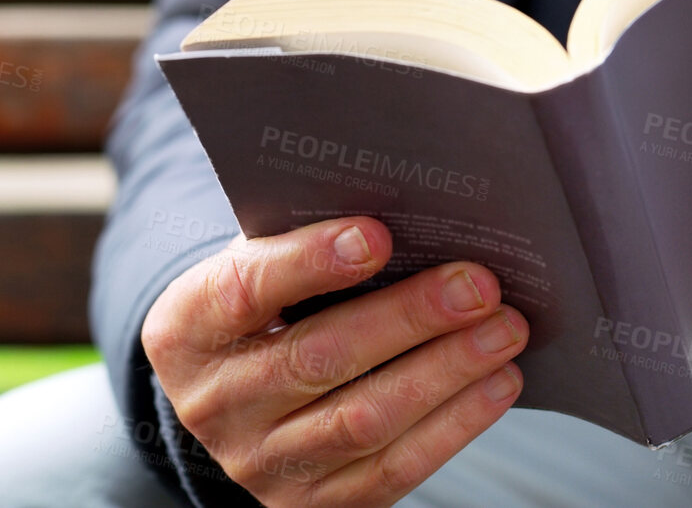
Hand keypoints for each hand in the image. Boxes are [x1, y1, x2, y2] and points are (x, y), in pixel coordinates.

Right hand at [141, 216, 527, 505]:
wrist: (236, 402)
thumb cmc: (265, 311)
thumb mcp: (255, 270)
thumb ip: (304, 245)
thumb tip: (410, 214)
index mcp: (187, 329)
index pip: (245, 290)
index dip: (311, 263)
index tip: (379, 236)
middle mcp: (215, 404)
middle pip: (320, 359)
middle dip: (409, 318)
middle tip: (478, 285)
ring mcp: (262, 464)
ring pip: (364, 420)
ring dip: (447, 371)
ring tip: (504, 329)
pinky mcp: (313, 506)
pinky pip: (393, 469)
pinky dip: (455, 424)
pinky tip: (498, 383)